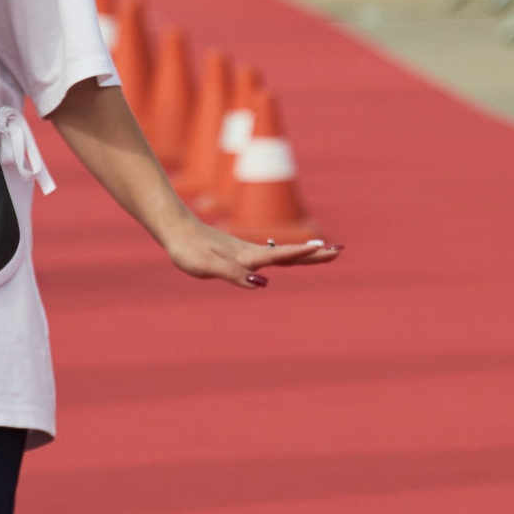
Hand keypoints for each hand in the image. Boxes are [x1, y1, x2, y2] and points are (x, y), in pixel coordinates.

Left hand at [161, 219, 341, 288]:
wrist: (174, 230)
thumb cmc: (188, 250)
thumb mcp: (207, 266)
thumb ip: (233, 273)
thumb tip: (262, 283)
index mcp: (247, 256)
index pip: (282, 256)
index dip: (304, 254)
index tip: (328, 250)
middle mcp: (251, 252)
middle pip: (289, 254)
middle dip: (314, 254)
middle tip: (338, 250)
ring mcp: (246, 251)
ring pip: (281, 254)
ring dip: (304, 254)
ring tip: (323, 252)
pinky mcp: (239, 252)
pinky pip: (270, 255)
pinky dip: (287, 255)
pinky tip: (288, 258)